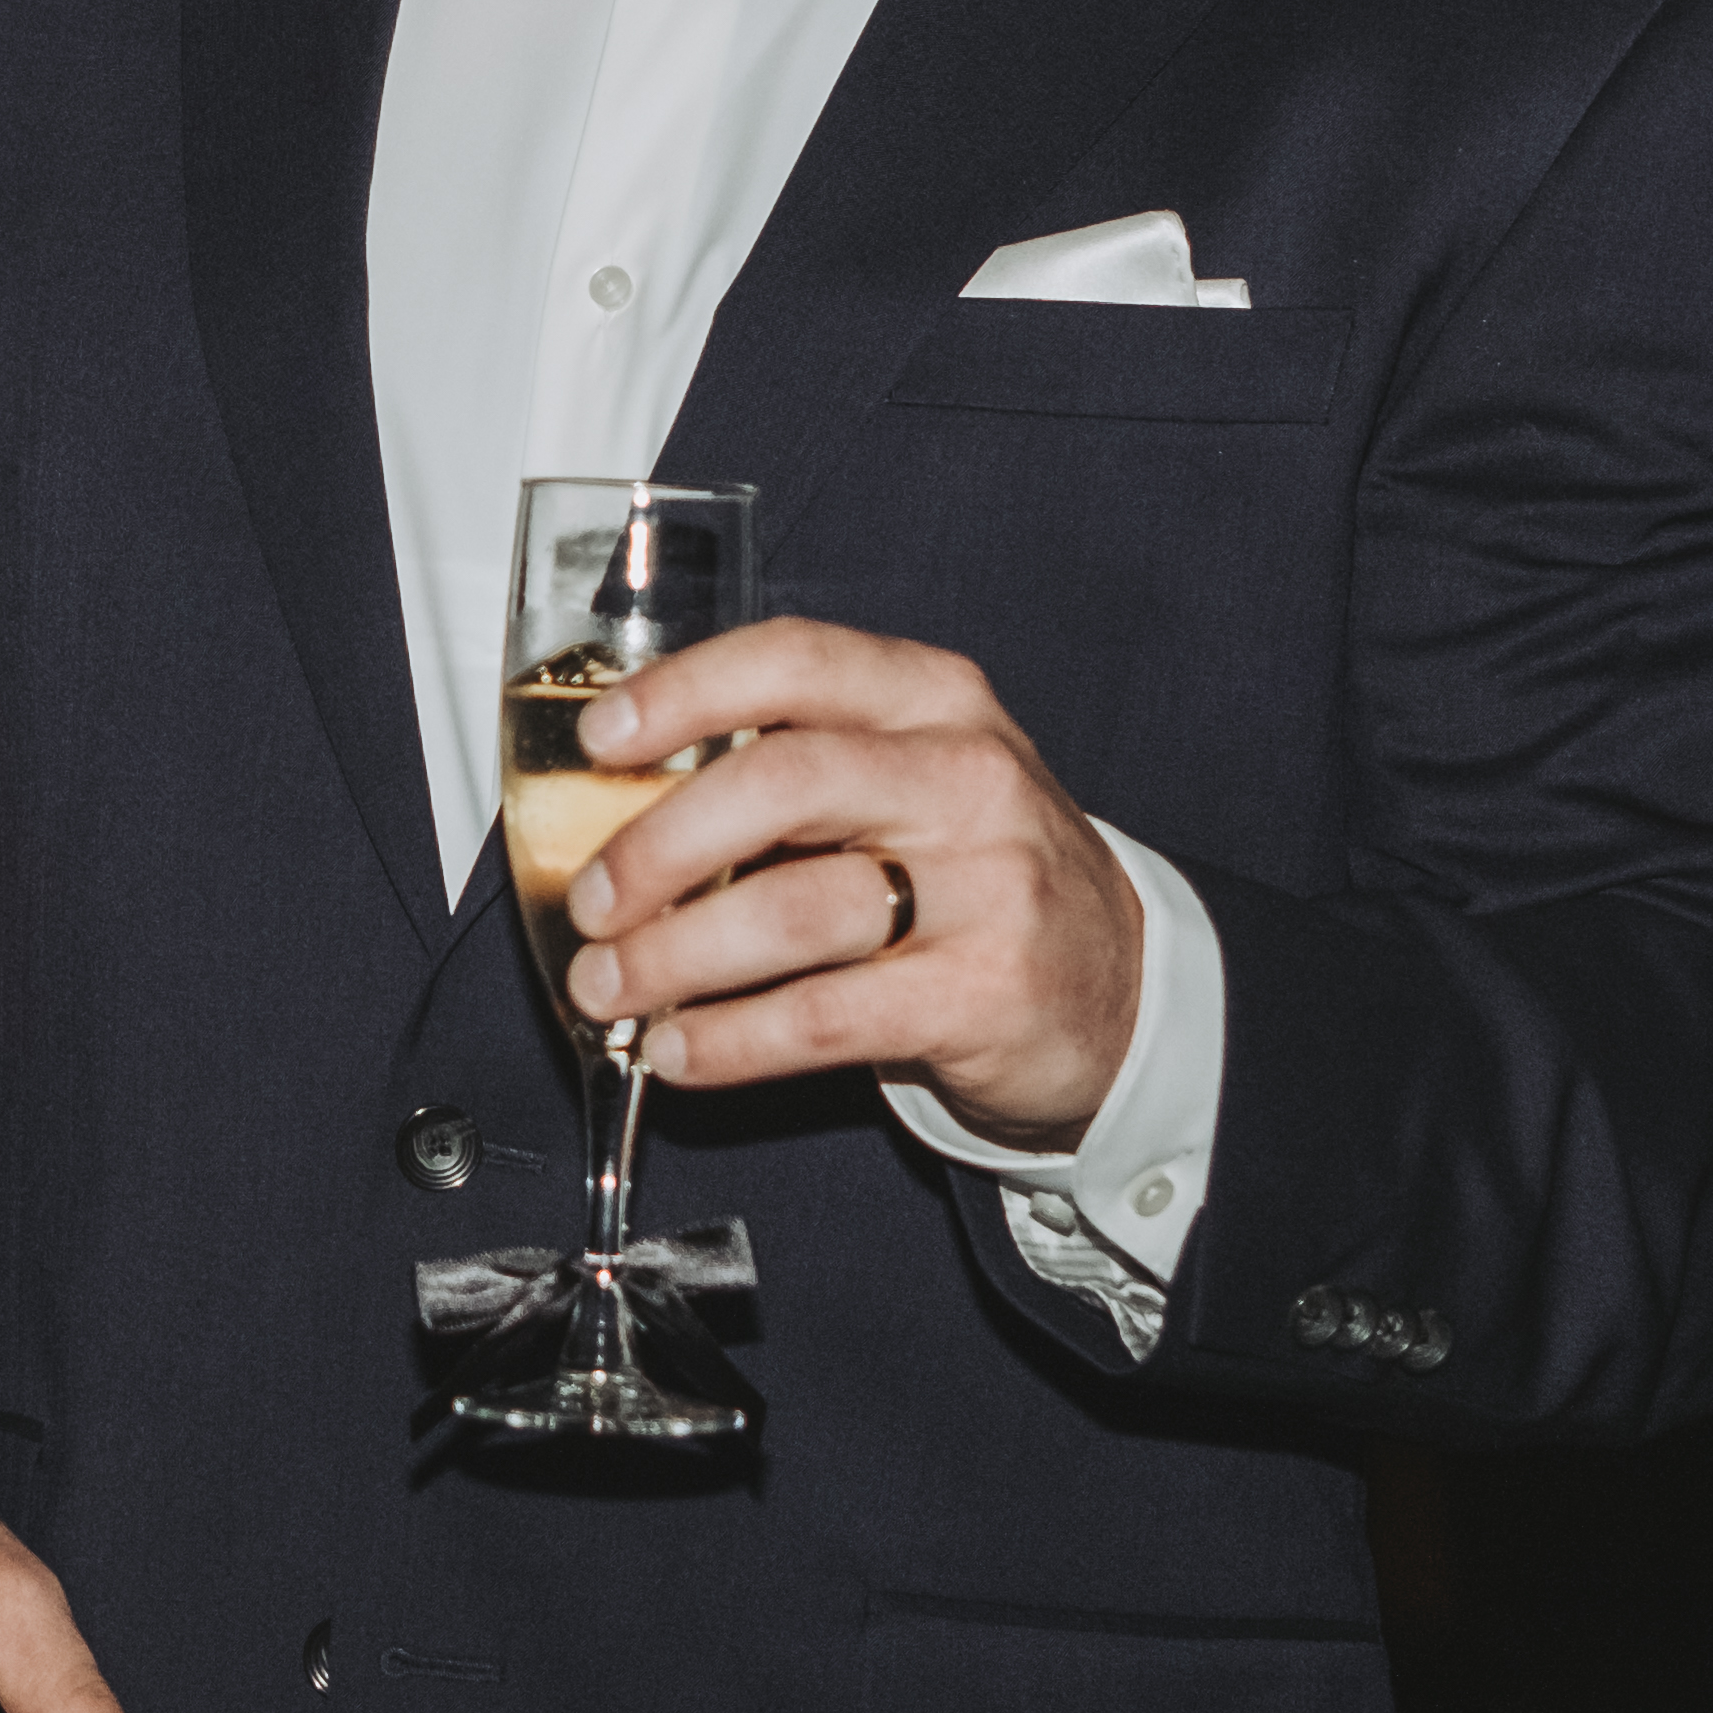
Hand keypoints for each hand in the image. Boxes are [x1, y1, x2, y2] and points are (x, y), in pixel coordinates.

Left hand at [555, 614, 1146, 1145]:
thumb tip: (617, 811)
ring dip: (673, 955)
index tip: (600, 741)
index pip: (793, 661)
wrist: (1121, 987)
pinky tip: (678, 1051)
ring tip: (607, 988)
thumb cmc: (976, 873)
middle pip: (782, 782)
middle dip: (659, 846)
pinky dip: (730, 1039)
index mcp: (932, 700)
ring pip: (793, 910)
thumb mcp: (912, 781)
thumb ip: (794, 770)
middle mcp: (966, 777)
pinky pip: (824, 1016)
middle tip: (591, 901)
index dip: (681, 694)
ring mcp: (987, 886)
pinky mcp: (985, 993)